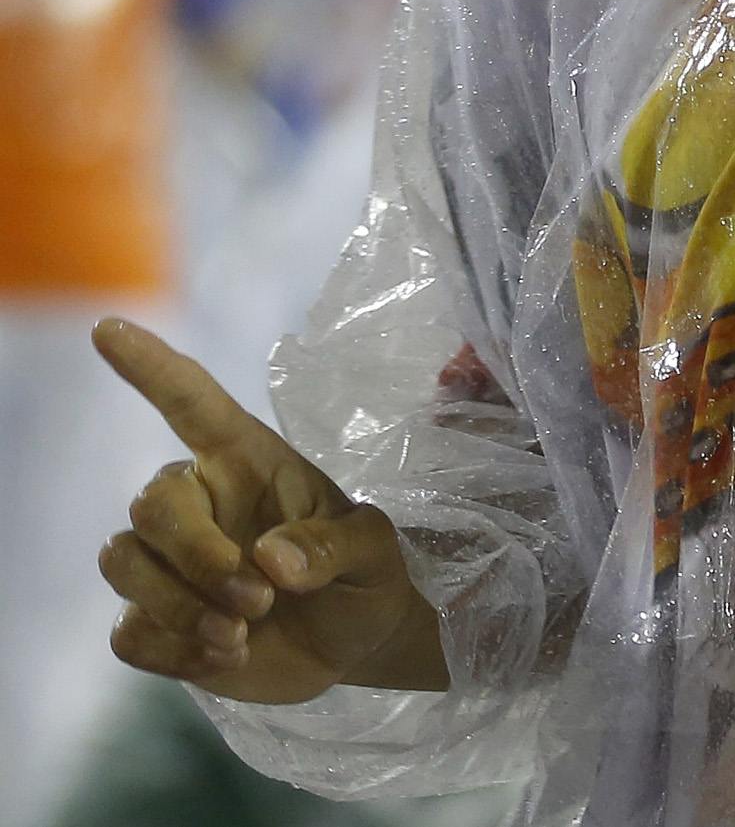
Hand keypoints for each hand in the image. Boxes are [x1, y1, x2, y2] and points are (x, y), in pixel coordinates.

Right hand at [91, 318, 445, 703]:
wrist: (358, 642)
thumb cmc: (365, 575)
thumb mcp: (374, 553)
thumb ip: (333, 547)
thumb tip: (270, 559)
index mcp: (250, 462)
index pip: (192, 403)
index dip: (151, 366)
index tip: (109, 328)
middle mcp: (201, 504)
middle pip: (149, 504)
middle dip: (197, 556)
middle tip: (259, 600)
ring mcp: (171, 565)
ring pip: (124, 564)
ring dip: (180, 605)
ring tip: (245, 631)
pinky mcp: (157, 621)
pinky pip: (129, 632)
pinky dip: (174, 650)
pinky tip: (229, 656)